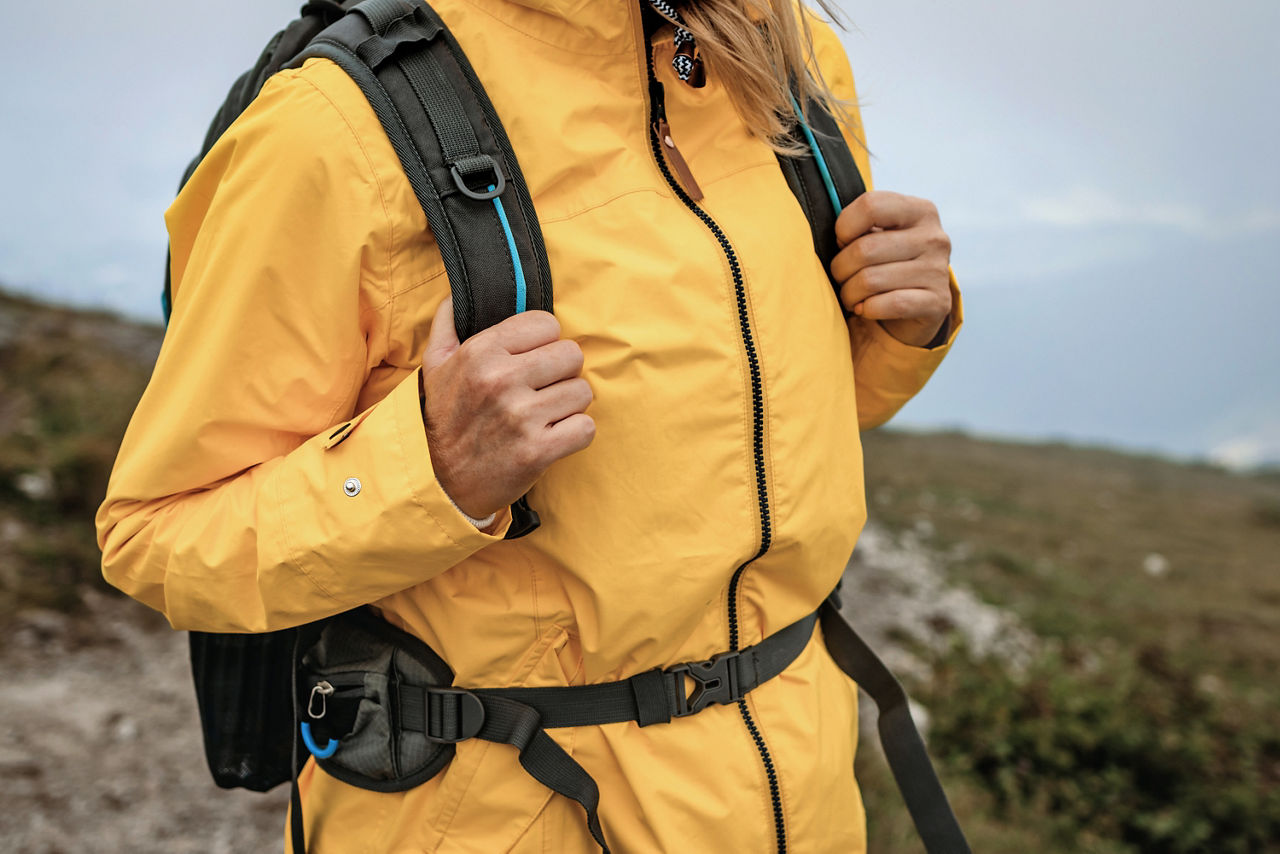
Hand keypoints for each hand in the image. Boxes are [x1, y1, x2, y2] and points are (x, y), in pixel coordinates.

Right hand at [420, 299, 594, 519]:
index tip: (533, 362)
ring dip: (569, 405)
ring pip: (583, 392)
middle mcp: (500, 380)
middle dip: (562, 373)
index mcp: (481, 352)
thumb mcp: (434, 365)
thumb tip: (455, 292)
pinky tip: (554, 437)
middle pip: (572, 355)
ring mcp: (520, 416)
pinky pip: (586, 427)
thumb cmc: (445, 420)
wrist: (441, 483)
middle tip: (543, 390)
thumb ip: (446, 323)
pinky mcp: (537, 451)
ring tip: (546, 415)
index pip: (547, 324)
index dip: (546, 343)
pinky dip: (575, 434)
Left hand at [831, 191, 952, 346]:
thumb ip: (860, 226)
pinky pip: (890, 304)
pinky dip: (868, 310)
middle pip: (864, 249)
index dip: (844, 227)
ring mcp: (939, 271)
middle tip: (841, 277)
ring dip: (850, 293)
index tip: (842, 242)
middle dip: (840, 268)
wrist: (915, 306)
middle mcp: (935, 238)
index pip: (870, 206)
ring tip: (851, 295)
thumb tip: (835, 237)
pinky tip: (865, 309)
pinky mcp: (938, 302)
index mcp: (920, 211)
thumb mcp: (877, 235)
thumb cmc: (885, 264)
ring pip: (870, 281)